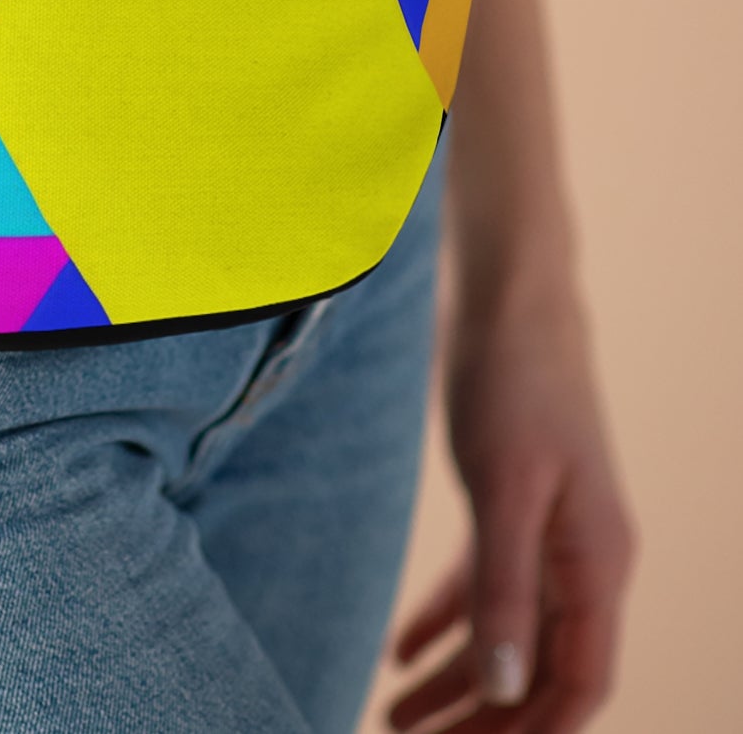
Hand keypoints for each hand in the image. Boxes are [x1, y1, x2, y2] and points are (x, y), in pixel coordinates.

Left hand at [386, 262, 637, 732]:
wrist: (510, 298)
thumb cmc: (514, 381)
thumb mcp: (505, 486)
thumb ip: (505, 586)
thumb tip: (507, 690)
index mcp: (598, 562)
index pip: (579, 682)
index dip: (530, 733)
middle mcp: (580, 556)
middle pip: (537, 668)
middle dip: (481, 719)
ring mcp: (547, 529)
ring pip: (506, 631)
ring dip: (454, 681)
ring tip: (391, 717)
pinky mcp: (510, 501)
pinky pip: (482, 584)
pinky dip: (445, 621)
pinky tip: (399, 651)